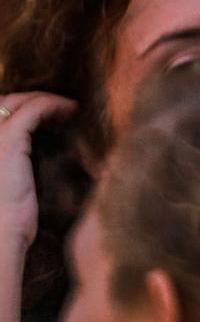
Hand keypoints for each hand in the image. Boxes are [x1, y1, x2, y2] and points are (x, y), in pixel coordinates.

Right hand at [0, 94, 74, 252]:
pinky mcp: (7, 141)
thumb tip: (30, 152)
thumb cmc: (3, 222)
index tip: (44, 115)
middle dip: (28, 100)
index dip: (16, 110)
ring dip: (43, 99)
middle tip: (56, 107)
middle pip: (1, 103)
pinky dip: (53, 104)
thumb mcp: (4, 185)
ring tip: (67, 108)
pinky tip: (71, 110)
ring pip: (15, 101)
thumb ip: (11, 164)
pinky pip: (33, 110)